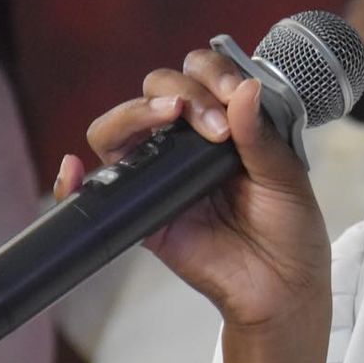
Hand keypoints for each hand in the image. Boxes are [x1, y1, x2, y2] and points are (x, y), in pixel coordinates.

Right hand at [57, 49, 331, 332]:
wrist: (283, 289)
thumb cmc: (290, 228)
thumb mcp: (285, 176)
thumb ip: (259, 135)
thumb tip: (245, 88)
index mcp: (225, 123)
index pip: (200, 74)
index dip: (211, 73)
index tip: (233, 94)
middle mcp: (187, 142)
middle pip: (156, 90)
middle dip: (181, 92)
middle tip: (212, 124)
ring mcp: (161, 175)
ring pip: (119, 128)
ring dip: (134, 113)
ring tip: (166, 117)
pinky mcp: (143, 213)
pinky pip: (100, 192)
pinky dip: (73, 179)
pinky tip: (73, 169)